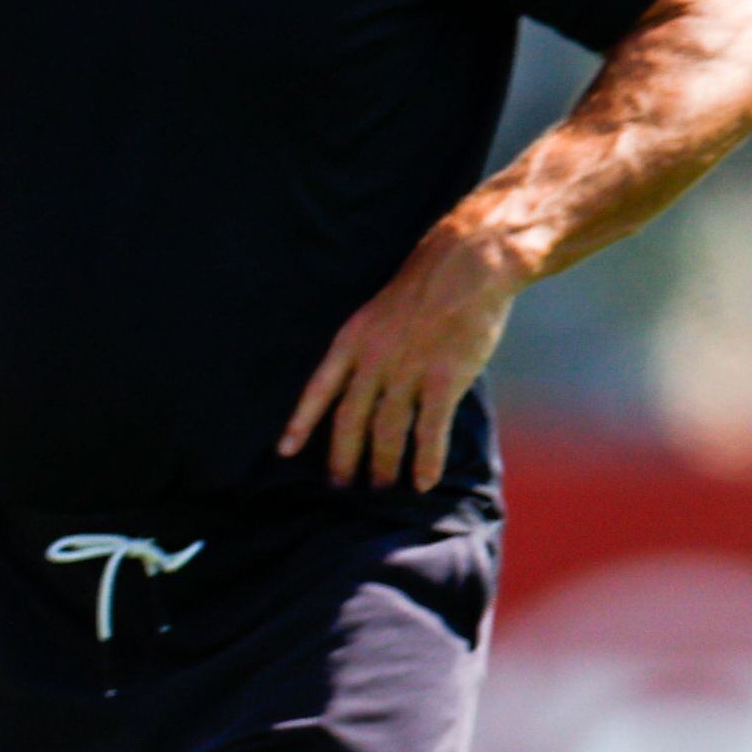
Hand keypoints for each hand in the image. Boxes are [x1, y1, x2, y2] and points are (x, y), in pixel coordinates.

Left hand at [281, 219, 524, 490]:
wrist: (467, 263)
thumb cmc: (425, 286)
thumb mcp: (378, 311)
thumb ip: (369, 347)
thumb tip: (366, 385)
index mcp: (352, 339)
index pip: (318, 388)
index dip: (301, 422)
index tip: (284, 451)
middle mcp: (373, 359)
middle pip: (350, 420)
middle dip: (343, 458)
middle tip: (341, 486)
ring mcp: (407, 371)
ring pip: (387, 432)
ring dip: (384, 465)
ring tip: (382, 487)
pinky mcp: (443, 379)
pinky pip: (429, 431)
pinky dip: (426, 461)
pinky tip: (424, 482)